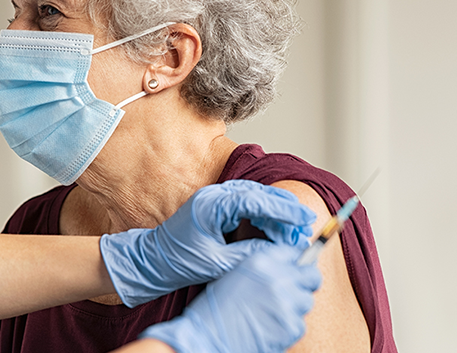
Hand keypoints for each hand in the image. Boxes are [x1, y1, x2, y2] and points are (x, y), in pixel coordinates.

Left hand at [100, 179, 314, 306]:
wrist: (152, 261)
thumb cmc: (178, 262)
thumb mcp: (218, 263)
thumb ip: (249, 255)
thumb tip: (279, 251)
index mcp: (211, 205)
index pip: (256, 200)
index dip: (283, 209)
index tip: (303, 218)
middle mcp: (213, 195)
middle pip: (258, 194)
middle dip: (284, 210)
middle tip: (304, 227)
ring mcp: (214, 198)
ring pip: (254, 197)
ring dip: (275, 213)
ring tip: (293, 230)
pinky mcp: (215, 206)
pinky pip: (246, 204)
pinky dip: (263, 215)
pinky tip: (274, 229)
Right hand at [140, 245, 321, 352]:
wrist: (208, 336)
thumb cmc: (216, 309)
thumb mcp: (236, 275)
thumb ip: (264, 269)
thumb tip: (288, 269)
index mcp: (261, 262)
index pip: (296, 252)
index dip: (299, 261)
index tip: (299, 267)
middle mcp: (277, 278)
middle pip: (312, 275)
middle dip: (306, 282)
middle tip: (294, 290)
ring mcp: (287, 302)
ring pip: (306, 301)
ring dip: (295, 306)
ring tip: (273, 312)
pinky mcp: (291, 326)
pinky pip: (300, 324)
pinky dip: (288, 327)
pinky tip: (269, 326)